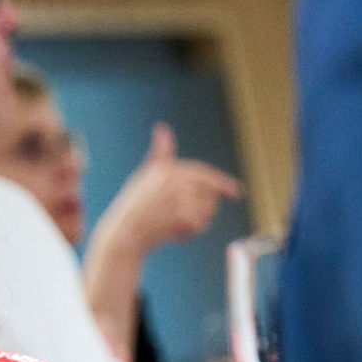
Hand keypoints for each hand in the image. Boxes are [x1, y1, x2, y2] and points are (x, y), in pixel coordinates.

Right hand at [99, 124, 244, 253]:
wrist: (123, 234)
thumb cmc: (133, 207)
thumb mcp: (147, 175)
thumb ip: (161, 153)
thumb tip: (163, 127)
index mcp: (168, 170)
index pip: (205, 175)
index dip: (224, 184)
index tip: (238, 193)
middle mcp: (174, 180)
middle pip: (210, 194)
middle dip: (205, 207)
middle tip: (184, 220)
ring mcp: (180, 198)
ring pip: (207, 210)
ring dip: (197, 221)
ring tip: (173, 225)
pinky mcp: (184, 216)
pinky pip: (200, 226)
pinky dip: (190, 233)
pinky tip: (173, 234)